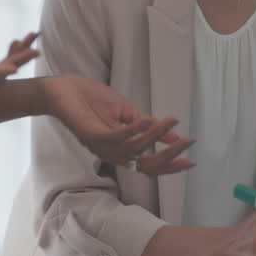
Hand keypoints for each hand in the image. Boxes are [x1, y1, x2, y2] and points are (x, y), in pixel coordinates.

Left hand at [41, 75, 193, 174]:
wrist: (64, 90)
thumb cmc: (93, 100)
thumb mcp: (128, 113)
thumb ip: (149, 126)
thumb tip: (174, 137)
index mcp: (120, 150)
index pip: (149, 166)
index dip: (170, 165)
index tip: (191, 160)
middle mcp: (111, 153)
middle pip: (144, 165)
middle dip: (168, 156)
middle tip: (187, 143)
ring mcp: (100, 146)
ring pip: (134, 149)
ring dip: (155, 136)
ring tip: (171, 121)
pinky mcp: (91, 135)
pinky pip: (117, 137)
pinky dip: (134, 130)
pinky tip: (148, 120)